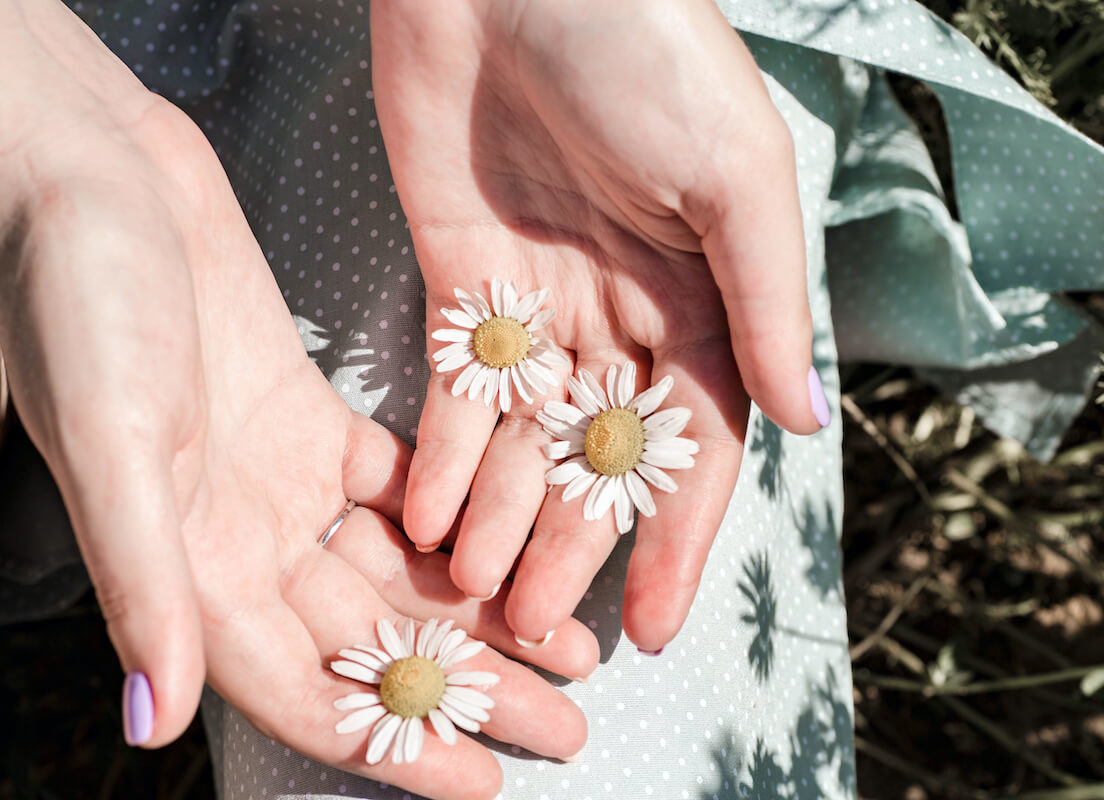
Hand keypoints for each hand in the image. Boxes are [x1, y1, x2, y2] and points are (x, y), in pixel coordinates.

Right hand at [0, 2, 593, 795]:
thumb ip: (143, 581)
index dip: (394, 742)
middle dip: (467, 685)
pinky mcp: (310, 417)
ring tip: (564, 644)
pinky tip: (514, 538)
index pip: (308, 688)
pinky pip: (398, 488)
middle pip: (372, 638)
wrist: (92, 178)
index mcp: (193, 565)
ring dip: (479, 608)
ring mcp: (280, 479)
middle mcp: (240, 537)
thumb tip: (152, 718)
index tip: (483, 779)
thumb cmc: (81, 302)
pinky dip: (455, 518)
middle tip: (564, 722)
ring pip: (399, 570)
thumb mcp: (115, 445)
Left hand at [371, 0, 825, 649]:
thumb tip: (808, 424)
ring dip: (498, 521)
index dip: (675, 540)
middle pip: (595, 462)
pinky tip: (426, 518)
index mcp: (701, 300)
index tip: (649, 622)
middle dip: (569, 547)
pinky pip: (452, 390)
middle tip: (536, 629)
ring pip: (520, 444)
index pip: (692, 449)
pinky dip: (440, 455)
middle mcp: (619, 317)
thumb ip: (764, 302)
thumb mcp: (734, 174)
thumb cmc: (646, 48)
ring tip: (471, 596)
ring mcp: (535, 306)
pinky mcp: (459, 284)